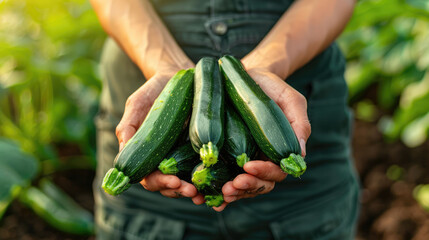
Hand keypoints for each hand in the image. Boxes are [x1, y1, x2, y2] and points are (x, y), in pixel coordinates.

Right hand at [115, 63, 197, 200]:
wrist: (176, 77)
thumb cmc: (152, 92)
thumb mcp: (136, 106)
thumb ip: (127, 129)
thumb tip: (121, 156)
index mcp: (146, 155)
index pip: (149, 178)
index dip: (160, 183)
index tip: (173, 182)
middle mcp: (165, 160)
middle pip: (168, 185)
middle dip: (178, 190)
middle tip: (190, 190)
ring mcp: (183, 157)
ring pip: (186, 181)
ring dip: (193, 190)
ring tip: (202, 193)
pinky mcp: (200, 150)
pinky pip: (203, 169)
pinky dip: (208, 180)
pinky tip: (217, 183)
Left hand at [212, 61, 310, 211]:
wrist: (244, 77)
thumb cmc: (271, 88)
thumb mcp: (290, 100)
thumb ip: (299, 124)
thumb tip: (300, 154)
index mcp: (279, 151)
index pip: (276, 172)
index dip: (264, 173)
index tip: (249, 166)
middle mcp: (262, 160)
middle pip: (259, 184)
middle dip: (247, 187)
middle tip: (231, 186)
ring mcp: (242, 160)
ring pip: (241, 186)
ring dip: (233, 193)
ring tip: (220, 192)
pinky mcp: (225, 157)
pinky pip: (222, 179)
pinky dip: (216, 193)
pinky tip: (206, 199)